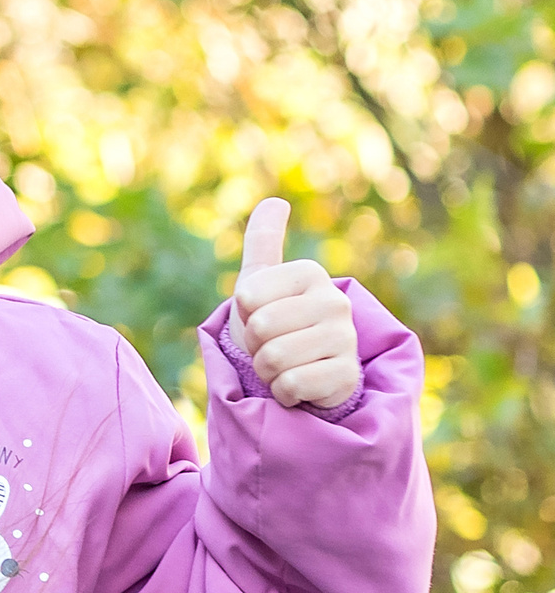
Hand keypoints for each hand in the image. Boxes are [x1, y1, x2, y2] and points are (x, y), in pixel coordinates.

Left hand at [228, 199, 359, 408]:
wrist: (304, 370)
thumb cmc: (276, 322)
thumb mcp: (261, 280)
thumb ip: (263, 241)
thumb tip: (275, 201)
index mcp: (311, 273)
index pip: (246, 297)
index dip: (244, 313)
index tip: (262, 315)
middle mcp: (335, 301)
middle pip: (260, 329)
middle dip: (254, 345)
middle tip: (273, 344)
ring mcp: (346, 338)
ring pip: (274, 359)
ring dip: (267, 370)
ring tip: (285, 364)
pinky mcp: (347, 375)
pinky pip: (291, 385)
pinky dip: (283, 391)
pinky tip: (299, 386)